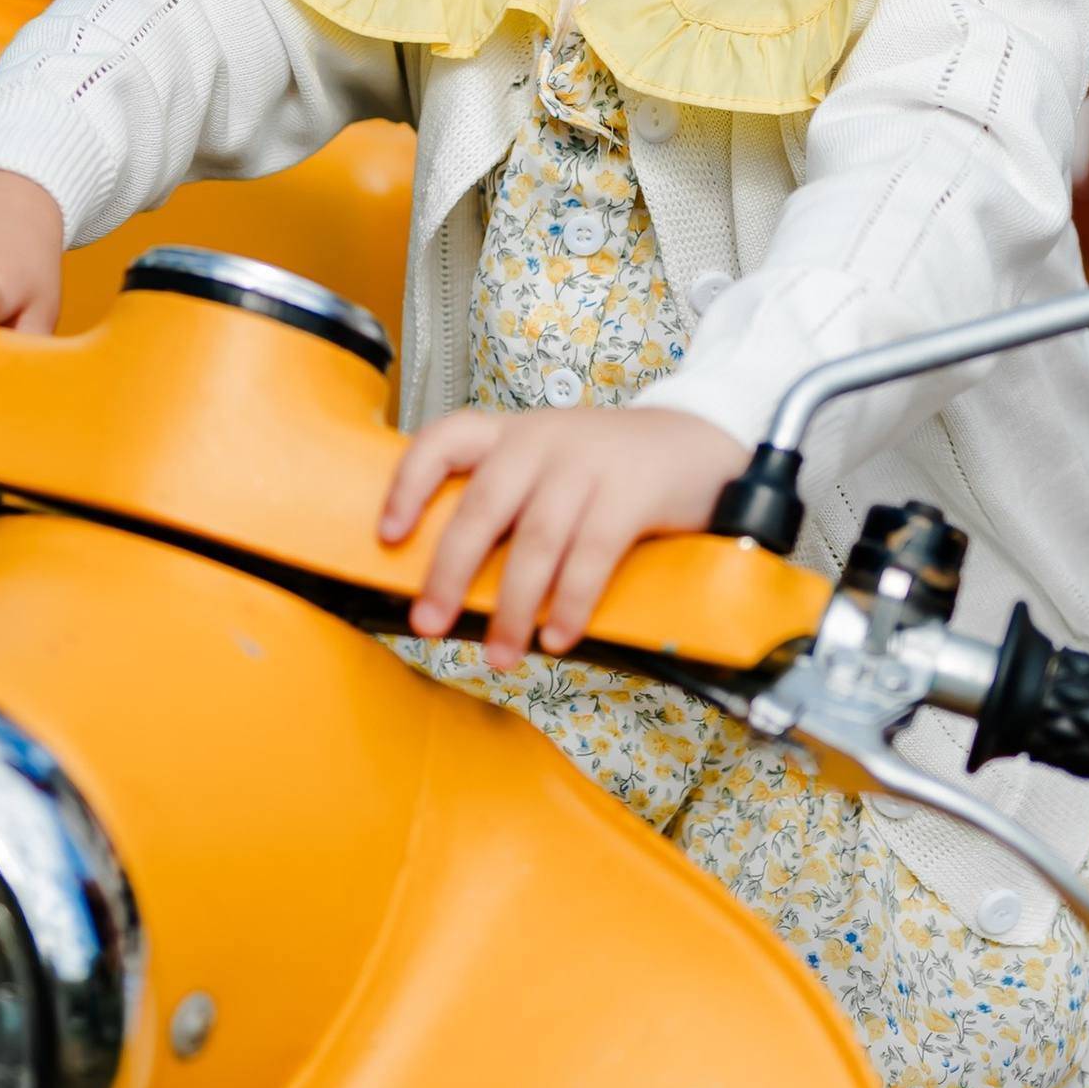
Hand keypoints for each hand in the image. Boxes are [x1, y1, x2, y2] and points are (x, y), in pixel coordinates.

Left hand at [377, 402, 746, 666]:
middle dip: (449, 574)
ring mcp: (587, 464)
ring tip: (500, 653)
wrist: (700, 440)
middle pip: (481, 508)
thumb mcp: (551, 464)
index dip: (408, 486)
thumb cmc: (613, 466)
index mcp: (511, 434)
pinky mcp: (631, 492)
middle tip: (429, 624)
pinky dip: (571, 603)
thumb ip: (510, 501)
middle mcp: (540, 442)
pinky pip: (591, 556)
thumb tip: (455, 581)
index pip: (443, 441)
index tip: (388, 535)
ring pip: (535, 542)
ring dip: (514, 607)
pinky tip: (559, 636)